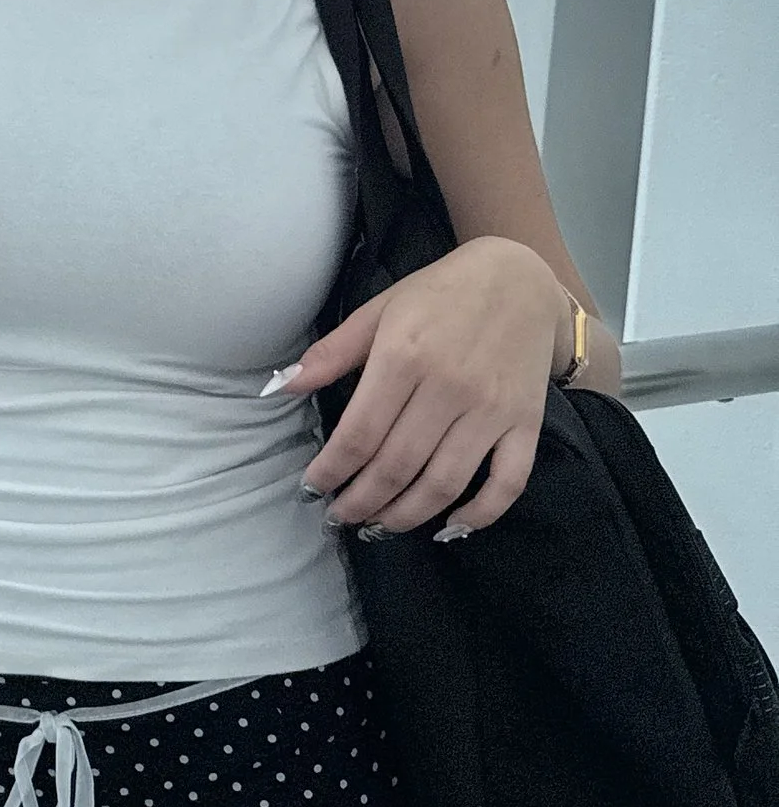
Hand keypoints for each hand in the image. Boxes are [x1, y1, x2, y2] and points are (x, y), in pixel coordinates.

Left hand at [275, 235, 566, 541]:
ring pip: (444, 483)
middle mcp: (448, 388)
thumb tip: (281, 386)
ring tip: (379, 526)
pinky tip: (449, 527)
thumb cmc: (439, 294)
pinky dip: (480, 514)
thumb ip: (330, 352)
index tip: (312, 490)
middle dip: (361, 501)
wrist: (519, 279)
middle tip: (339, 517)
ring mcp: (491, 410)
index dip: (332, 471)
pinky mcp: (526, 423)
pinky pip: (507, 483)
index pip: (359, 434)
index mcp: (404, 357)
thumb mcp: (378, 310)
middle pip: (396, 466)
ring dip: (406, 515)